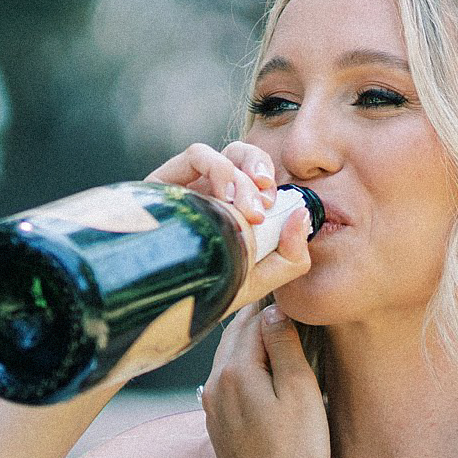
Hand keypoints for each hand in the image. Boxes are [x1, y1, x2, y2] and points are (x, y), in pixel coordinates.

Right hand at [146, 141, 312, 306]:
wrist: (156, 304)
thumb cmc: (205, 294)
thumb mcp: (257, 283)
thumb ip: (291, 256)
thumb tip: (301, 215)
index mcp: (231, 211)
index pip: (257, 179)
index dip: (271, 183)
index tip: (276, 206)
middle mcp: (210, 194)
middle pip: (243, 157)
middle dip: (260, 172)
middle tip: (264, 204)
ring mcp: (187, 186)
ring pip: (224, 153)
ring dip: (242, 175)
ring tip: (246, 209)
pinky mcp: (163, 181)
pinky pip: (197, 154)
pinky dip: (219, 169)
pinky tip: (223, 199)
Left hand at [201, 304, 329, 457]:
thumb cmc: (295, 455)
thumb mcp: (300, 395)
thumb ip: (285, 348)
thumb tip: (273, 310)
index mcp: (236, 370)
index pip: (252, 318)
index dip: (271, 295)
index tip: (287, 278)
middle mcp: (215, 383)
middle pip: (235, 333)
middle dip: (256, 311)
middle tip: (279, 291)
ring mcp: (212, 405)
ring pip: (227, 355)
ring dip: (248, 336)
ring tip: (271, 320)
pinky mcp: (217, 424)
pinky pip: (227, 377)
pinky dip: (242, 361)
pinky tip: (257, 363)